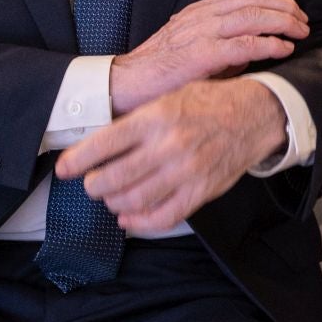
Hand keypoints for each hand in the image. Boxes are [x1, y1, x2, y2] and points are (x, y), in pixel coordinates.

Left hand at [55, 77, 286, 230]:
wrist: (257, 113)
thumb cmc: (209, 102)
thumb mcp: (170, 97)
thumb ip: (138, 122)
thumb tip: (99, 145)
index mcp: (157, 116)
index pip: (105, 143)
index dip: (77, 160)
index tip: (64, 169)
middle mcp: (170, 145)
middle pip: (113, 179)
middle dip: (93, 186)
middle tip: (91, 185)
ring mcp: (187, 171)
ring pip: (134, 201)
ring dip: (114, 204)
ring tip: (112, 198)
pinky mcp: (202, 191)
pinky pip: (163, 217)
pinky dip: (140, 223)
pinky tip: (130, 218)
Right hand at [110, 0, 308, 113]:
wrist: (124, 83)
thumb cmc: (158, 70)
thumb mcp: (192, 47)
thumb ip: (222, 43)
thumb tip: (252, 49)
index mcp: (199, 11)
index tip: (291, 5)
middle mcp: (202, 16)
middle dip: (285, 6)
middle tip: (303, 20)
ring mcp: (202, 33)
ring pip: (253, 16)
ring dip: (284, 21)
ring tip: (301, 31)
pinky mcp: (202, 55)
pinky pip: (245, 44)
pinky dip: (270, 44)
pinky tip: (284, 49)